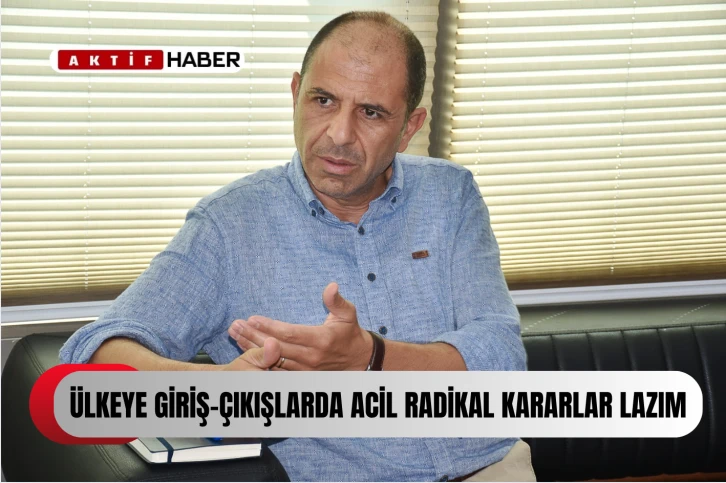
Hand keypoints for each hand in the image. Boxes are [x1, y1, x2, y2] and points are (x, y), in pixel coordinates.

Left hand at [227, 282, 372, 370]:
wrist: (359, 360)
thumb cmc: (350, 333)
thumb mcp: (348, 314)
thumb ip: (336, 301)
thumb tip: (331, 286)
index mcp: (321, 340)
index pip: (290, 333)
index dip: (270, 327)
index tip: (252, 318)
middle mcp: (311, 357)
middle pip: (276, 347)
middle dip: (253, 336)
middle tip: (236, 326)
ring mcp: (305, 369)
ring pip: (273, 360)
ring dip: (252, 347)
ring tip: (235, 335)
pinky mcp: (301, 376)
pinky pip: (276, 369)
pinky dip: (260, 359)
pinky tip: (246, 349)